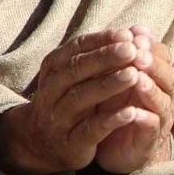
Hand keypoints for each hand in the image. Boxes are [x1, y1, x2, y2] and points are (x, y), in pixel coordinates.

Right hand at [0, 28, 165, 174]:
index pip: (76, 48)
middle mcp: (52, 90)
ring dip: (108, 85)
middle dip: (104, 58)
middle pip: (76, 70)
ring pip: (81, 97)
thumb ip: (97, 55)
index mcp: (54, 68)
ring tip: (133, 74)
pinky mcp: (72, 142)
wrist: (40, 142)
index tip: (127, 35)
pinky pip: (90, 129)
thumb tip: (132, 32)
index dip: (101, 41)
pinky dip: (110, 120)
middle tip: (132, 49)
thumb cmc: (67, 100)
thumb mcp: (74, 75)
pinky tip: (130, 112)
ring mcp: (59, 117)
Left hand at [93, 27, 173, 174]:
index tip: (135, 35)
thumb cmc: (114, 104)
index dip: (150, 46)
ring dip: (151, 90)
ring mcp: (158, 119)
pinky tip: (134, 113)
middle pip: (167, 77)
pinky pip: (151, 129)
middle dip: (153, 65)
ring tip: (138, 80)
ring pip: (162, 102)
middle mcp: (163, 96)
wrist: (112, 145)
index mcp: (154, 78)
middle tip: (138, 55)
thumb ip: (123, 55)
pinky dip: (145, 120)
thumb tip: (136, 27)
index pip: (161, 57)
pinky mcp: (148, 141)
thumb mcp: (115, 76)